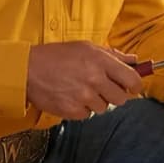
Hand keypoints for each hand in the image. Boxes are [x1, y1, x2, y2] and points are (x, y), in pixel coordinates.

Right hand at [26, 41, 143, 119]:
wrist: (28, 69)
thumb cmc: (57, 56)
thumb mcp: (85, 47)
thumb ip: (112, 55)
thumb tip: (134, 60)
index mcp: (101, 62)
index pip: (133, 80)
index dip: (135, 86)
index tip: (132, 87)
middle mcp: (95, 80)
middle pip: (121, 98)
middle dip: (114, 94)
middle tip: (102, 88)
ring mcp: (84, 97)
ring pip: (104, 107)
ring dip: (96, 101)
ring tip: (80, 89)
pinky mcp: (73, 111)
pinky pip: (87, 115)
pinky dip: (82, 109)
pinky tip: (71, 97)